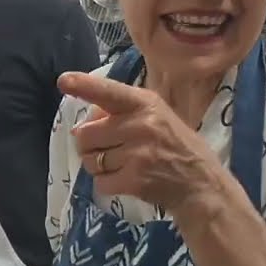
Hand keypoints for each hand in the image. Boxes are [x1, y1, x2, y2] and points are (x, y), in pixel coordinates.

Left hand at [59, 72, 223, 210]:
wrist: (201, 184)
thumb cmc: (177, 146)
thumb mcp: (158, 116)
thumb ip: (124, 113)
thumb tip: (80, 126)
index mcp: (145, 104)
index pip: (108, 92)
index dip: (83, 86)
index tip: (63, 81)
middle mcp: (140, 124)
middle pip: (86, 134)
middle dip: (89, 145)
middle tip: (106, 149)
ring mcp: (137, 153)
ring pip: (91, 160)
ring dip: (98, 166)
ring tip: (120, 165)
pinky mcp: (134, 179)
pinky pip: (100, 182)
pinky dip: (107, 185)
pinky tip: (125, 180)